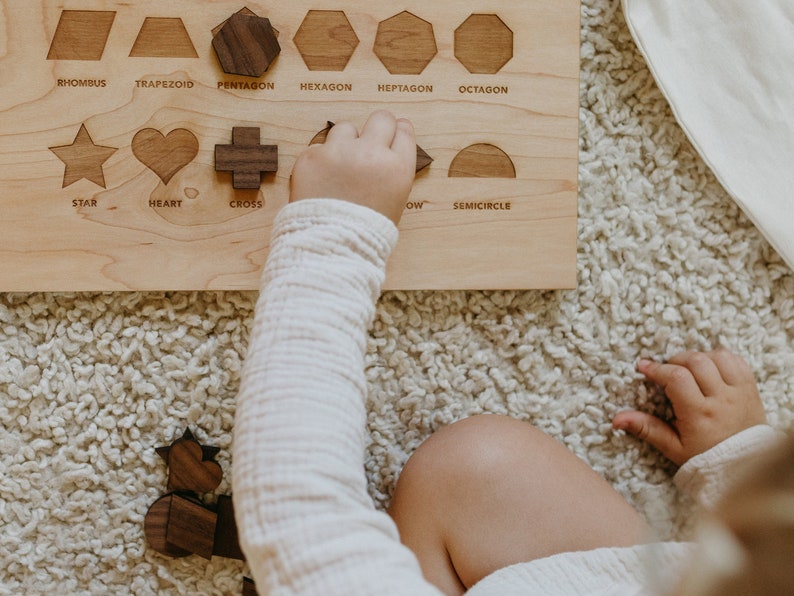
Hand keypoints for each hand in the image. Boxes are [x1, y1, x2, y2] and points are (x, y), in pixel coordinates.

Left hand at [289, 110, 416, 224]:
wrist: (332, 248)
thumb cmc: (366, 232)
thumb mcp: (394, 202)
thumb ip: (393, 171)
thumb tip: (389, 144)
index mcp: (398, 168)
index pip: (404, 131)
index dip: (396, 133)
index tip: (390, 136)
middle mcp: (371, 154)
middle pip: (381, 118)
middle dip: (376, 128)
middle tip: (367, 144)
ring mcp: (340, 153)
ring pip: (346, 129)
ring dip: (345, 144)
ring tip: (340, 170)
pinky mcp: (311, 157)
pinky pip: (318, 148)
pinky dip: (320, 162)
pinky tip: (321, 182)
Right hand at [613, 349, 766, 465]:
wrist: (744, 466)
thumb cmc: (706, 458)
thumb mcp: (672, 447)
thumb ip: (646, 429)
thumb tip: (617, 419)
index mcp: (699, 414)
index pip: (676, 378)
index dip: (656, 368)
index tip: (644, 367)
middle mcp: (721, 400)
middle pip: (696, 361)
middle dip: (675, 360)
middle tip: (666, 370)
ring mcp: (739, 392)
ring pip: (718, 356)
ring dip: (699, 357)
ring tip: (689, 368)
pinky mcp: (751, 388)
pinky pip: (737, 360)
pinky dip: (720, 358)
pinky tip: (709, 368)